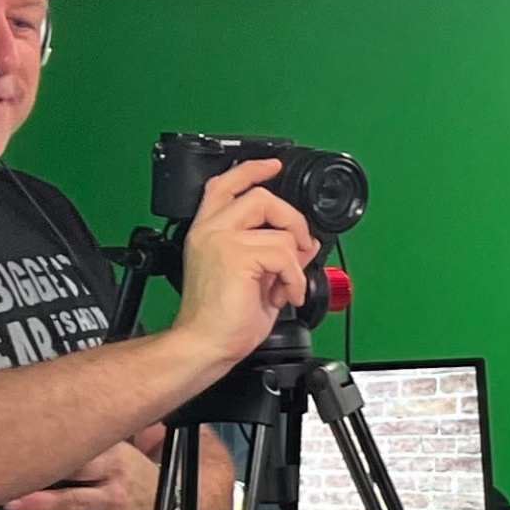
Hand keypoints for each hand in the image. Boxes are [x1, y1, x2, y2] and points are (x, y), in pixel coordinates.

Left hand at [5, 431, 159, 509]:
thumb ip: (85, 443)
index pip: (79, 467)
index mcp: (113, 466)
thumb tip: (36, 432)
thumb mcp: (113, 447)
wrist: (158, 498)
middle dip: (38, 505)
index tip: (20, 470)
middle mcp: (112, 496)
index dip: (50, 469)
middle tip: (9, 502)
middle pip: (73, 503)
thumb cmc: (124, 467)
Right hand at [171, 156, 321, 367]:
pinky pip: (284, 254)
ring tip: (287, 285)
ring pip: (278, 226)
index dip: (251, 170)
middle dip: (291, 219)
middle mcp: (210, 231)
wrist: (205, 344)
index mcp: (208, 233)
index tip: (273, 165)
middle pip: (259, 196)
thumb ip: (275, 256)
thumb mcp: (256, 279)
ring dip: (295, 259)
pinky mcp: (235, 255)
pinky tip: (285, 296)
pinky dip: (294, 278)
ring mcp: (220, 240)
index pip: (224, 185)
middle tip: (298, 247)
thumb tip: (305, 243)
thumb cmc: (222, 320)